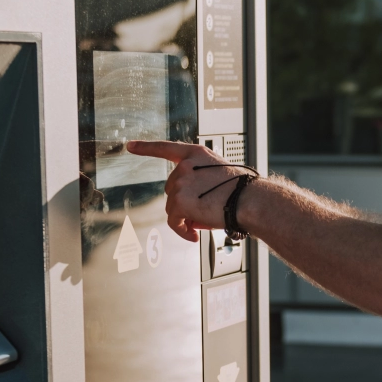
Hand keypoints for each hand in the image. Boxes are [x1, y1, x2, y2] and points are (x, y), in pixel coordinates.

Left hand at [125, 139, 249, 241]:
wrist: (250, 200)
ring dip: (184, 218)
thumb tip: (191, 206)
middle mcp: (186, 166)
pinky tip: (194, 235)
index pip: (166, 148)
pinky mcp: (179, 201)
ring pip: (172, 207)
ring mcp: (181, 182)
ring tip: (204, 222)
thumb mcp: (220, 174)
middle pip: (171, 189)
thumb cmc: (243, 190)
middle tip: (200, 213)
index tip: (131, 146)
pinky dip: (182, 231)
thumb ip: (202, 180)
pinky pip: (174, 222)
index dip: (146, 147)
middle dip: (183, 203)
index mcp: (196, 154)